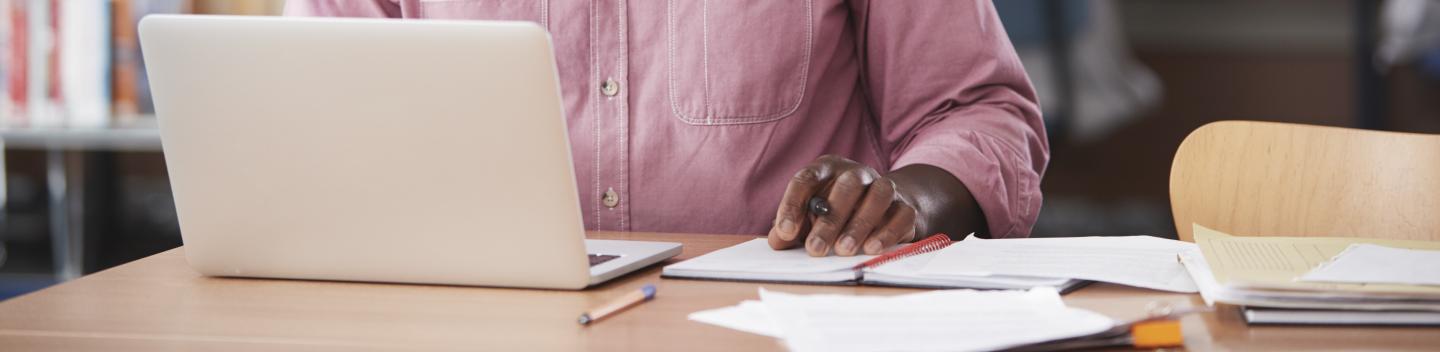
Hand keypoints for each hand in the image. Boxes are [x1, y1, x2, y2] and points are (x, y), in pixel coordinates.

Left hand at [767, 155, 917, 255]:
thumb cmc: (838, 213)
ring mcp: (884, 186)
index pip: (806, 179)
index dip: (793, 204)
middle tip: (814, 250)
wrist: (888, 208)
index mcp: (827, 169)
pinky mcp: (905, 206)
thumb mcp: (810, 218)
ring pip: (878, 195)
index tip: (785, 232)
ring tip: (843, 250)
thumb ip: (792, 228)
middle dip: (829, 220)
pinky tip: (871, 249)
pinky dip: (887, 232)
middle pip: (847, 186)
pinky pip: (901, 214)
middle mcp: (857, 173)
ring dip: (859, 224)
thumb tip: (777, 240)